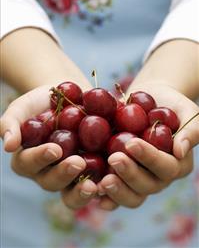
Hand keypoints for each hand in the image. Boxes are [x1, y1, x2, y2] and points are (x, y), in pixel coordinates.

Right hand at [0, 85, 97, 208]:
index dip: (40, 159)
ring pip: (74, 192)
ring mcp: (72, 174)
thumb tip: (8, 146)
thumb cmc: (41, 103)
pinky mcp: (93, 169)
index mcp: (29, 160)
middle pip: (53, 182)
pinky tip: (116, 178)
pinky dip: (107, 185)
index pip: (29, 164)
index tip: (54, 149)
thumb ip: (11, 124)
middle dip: (64, 175)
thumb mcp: (22, 108)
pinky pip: (99, 183)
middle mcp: (49, 172)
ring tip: (98, 184)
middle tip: (78, 163)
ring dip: (84, 191)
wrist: (69, 97)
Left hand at [97, 83, 198, 209]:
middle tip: (114, 158)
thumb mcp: (187, 111)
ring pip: (132, 195)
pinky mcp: (123, 177)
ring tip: (102, 180)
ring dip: (117, 190)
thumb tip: (180, 150)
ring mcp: (140, 179)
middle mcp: (159, 177)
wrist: (149, 101)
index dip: (149, 158)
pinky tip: (94, 191)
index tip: (131, 143)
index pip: (166, 167)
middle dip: (130, 174)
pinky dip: (106, 196)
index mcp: (177, 164)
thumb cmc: (171, 105)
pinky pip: (116, 194)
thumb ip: (191, 130)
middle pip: (147, 185)